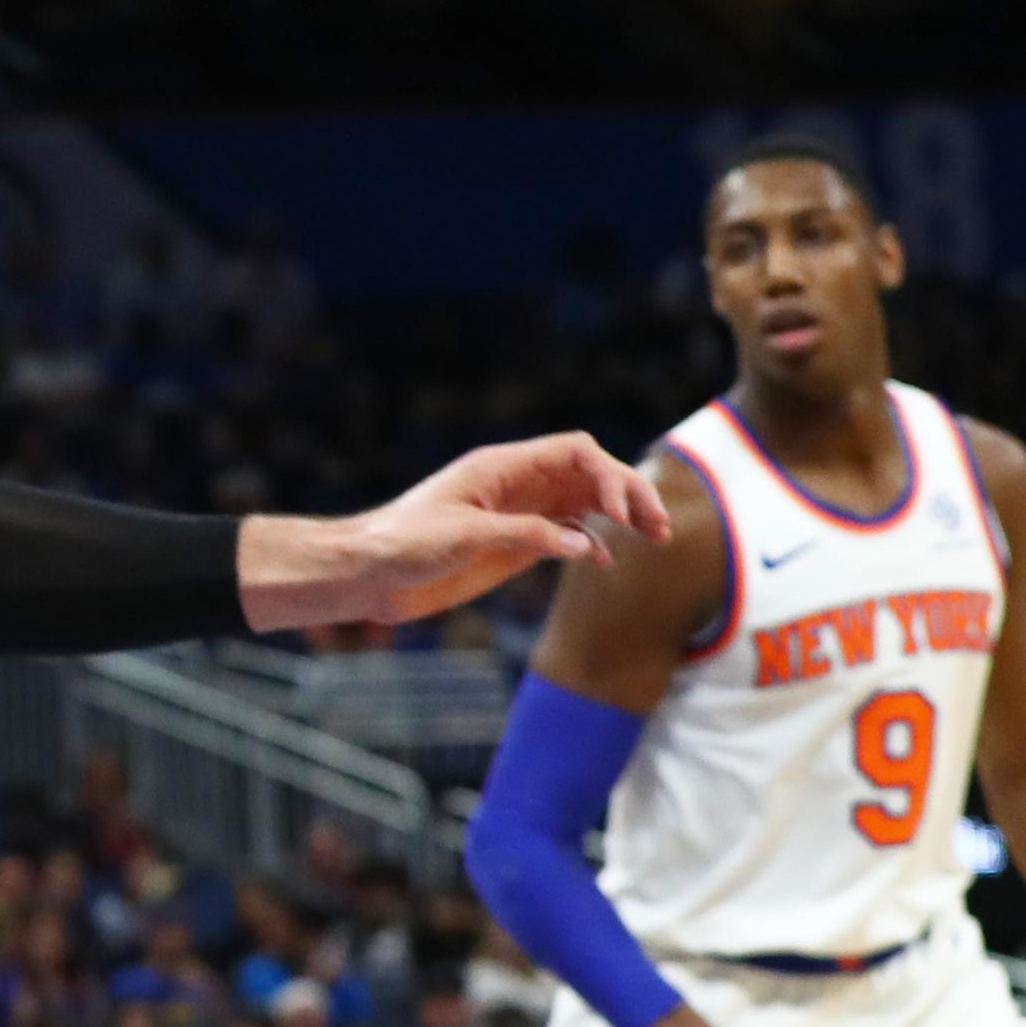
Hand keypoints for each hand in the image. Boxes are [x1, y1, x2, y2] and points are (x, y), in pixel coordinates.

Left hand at [244, 431, 671, 630]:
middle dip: (628, 493)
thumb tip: (588, 545)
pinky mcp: (510, 544)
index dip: (609, 475)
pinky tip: (603, 559)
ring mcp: (516, 513)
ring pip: (582, 503)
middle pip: (589, 474)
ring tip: (655, 538)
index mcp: (502, 468)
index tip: (621, 514)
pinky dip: (589, 542)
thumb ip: (526, 536)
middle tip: (659, 529)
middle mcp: (516, 485)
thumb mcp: (463, 535)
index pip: (575, 452)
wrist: (366, 574)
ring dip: (620, 515)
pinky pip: (563, 534)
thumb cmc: (402, 544)